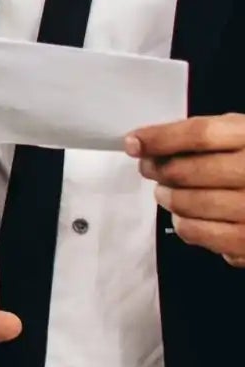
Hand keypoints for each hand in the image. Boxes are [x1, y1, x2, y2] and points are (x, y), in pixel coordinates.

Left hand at [129, 116, 244, 266]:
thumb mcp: (241, 135)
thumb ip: (201, 136)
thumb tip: (144, 143)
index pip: (199, 134)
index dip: (159, 138)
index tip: (133, 142)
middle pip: (185, 171)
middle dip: (157, 170)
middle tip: (150, 169)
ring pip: (186, 203)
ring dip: (167, 197)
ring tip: (167, 192)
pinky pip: (196, 232)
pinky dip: (182, 224)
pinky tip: (186, 217)